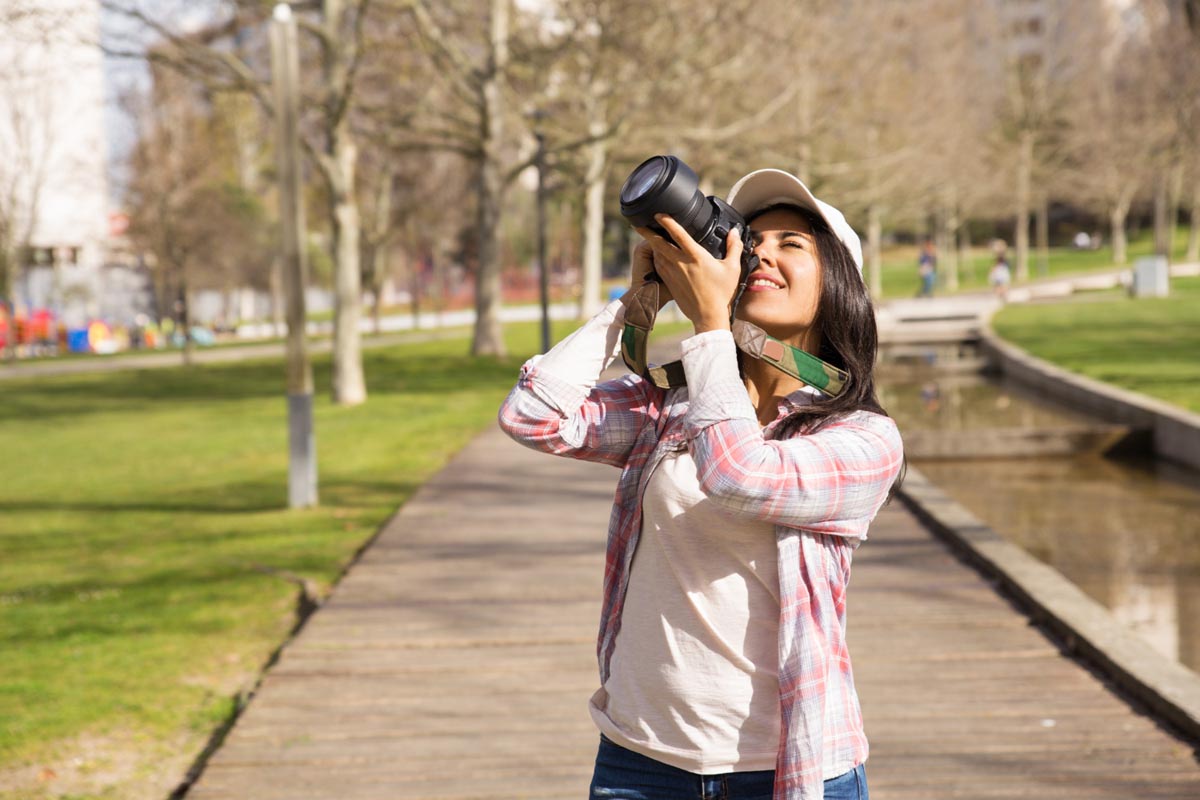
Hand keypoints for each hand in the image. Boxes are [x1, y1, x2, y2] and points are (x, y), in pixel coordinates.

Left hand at [634, 214, 743, 333]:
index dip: (667, 222)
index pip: (678, 234)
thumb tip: (734, 232)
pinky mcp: (670, 283)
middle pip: (659, 243)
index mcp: (696, 256)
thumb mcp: (732, 268)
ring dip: (652, 244)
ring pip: (658, 254)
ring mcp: (673, 273)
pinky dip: (656, 257)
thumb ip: (733, 247)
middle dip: (647, 232)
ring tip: (648, 236)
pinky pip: (659, 266)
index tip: (659, 214)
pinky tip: (656, 254)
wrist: (708, 316)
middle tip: (638, 224)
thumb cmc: (722, 293)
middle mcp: (681, 263)